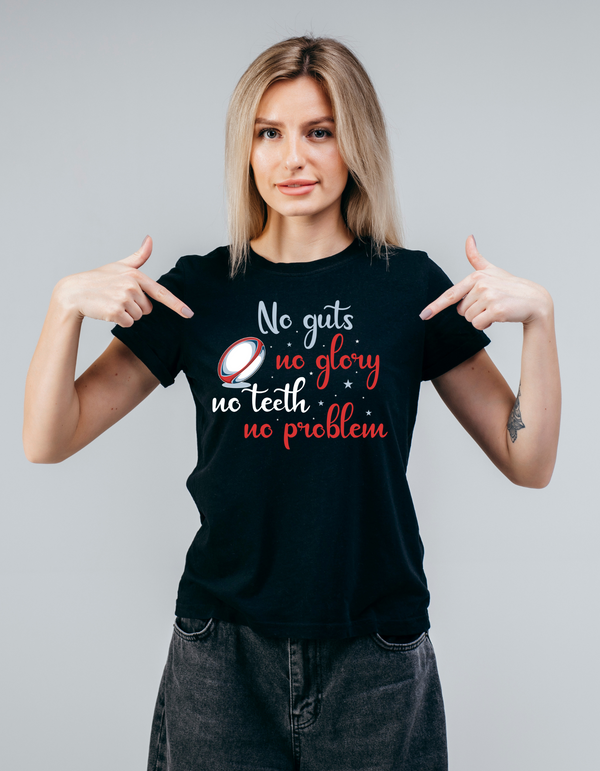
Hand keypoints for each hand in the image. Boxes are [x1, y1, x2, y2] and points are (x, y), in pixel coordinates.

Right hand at [54, 236, 193, 326]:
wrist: (74, 292)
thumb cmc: (98, 279)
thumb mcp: (119, 266)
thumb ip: (139, 256)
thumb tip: (150, 239)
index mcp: (136, 275)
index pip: (161, 292)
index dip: (176, 305)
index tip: (189, 314)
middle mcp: (132, 285)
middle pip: (148, 309)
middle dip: (135, 307)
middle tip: (117, 298)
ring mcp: (124, 298)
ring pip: (138, 317)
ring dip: (126, 314)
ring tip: (111, 303)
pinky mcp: (116, 311)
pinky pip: (128, 323)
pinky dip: (119, 321)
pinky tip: (107, 311)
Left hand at [419, 236, 552, 329]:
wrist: (534, 300)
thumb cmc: (510, 287)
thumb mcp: (492, 270)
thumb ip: (476, 258)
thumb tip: (469, 238)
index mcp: (476, 276)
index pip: (451, 294)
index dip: (435, 306)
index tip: (423, 315)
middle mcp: (480, 284)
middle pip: (461, 311)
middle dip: (474, 312)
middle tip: (490, 305)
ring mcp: (488, 297)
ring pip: (470, 319)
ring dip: (481, 319)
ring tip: (496, 309)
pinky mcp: (495, 309)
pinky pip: (479, 325)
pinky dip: (487, 325)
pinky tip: (498, 317)